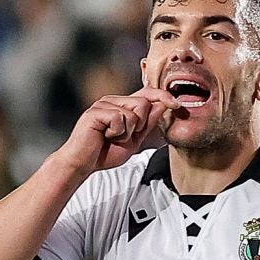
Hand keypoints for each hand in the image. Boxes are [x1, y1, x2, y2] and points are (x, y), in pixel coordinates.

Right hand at [54, 89, 177, 177]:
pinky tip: (104, 136)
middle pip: (143, 103)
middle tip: (123, 137)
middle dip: (139, 125)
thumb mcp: (133, 140)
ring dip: (126, 132)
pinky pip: (119, 119)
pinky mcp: (96, 111)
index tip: (177, 104)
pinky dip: (116, 133)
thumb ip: (147, 123)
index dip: (163, 97)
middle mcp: (112, 100)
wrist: (82, 165)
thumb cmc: (104, 153)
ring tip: (111, 138)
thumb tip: (164, 105)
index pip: (147, 94)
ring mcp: (103, 104)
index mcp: (121, 105)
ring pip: (133, 112)